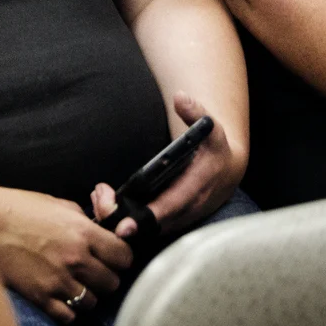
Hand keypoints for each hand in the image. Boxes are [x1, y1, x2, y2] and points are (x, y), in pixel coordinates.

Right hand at [0, 186, 132, 324]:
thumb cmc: (17, 207)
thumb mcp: (58, 204)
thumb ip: (84, 218)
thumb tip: (102, 227)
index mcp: (82, 232)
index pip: (124, 256)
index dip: (120, 257)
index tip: (112, 256)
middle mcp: (75, 258)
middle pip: (112, 282)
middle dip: (104, 276)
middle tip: (92, 270)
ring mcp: (58, 280)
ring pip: (92, 301)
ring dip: (86, 294)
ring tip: (73, 283)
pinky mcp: (40, 297)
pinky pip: (69, 316)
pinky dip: (68, 310)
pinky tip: (60, 297)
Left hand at [90, 94, 242, 240]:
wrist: (227, 171)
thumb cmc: (215, 148)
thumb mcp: (210, 128)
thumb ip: (195, 111)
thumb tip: (181, 97)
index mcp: (197, 186)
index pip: (171, 207)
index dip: (148, 217)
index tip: (125, 223)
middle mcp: (188, 208)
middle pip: (154, 224)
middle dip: (125, 218)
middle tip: (100, 202)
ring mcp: (180, 218)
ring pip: (149, 228)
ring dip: (122, 218)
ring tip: (99, 198)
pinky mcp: (172, 221)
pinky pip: (149, 227)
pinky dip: (128, 219)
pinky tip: (109, 202)